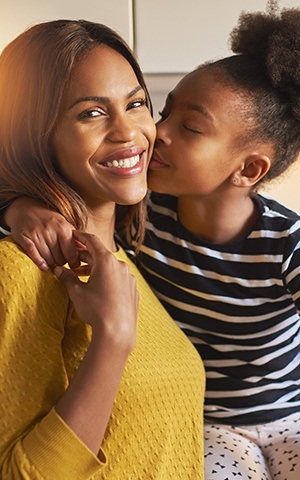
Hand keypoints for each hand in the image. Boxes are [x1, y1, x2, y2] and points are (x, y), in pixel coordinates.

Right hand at [5, 197, 78, 269]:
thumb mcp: (64, 224)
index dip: (74, 262)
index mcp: (63, 228)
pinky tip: (43, 266)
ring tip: (52, 260)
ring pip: (48, 259)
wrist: (25, 208)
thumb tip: (86, 250)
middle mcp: (50, 231)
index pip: (72, 253)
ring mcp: (36, 234)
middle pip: (60, 259)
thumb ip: (75, 238)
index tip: (73, 265)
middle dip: (61, 262)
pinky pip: (33, 254)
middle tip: (60, 260)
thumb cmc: (48, 219)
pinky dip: (39, 262)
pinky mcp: (23, 237)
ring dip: (51, 263)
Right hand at [54, 231, 137, 350]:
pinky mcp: (133, 290)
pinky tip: (99, 288)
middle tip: (72, 259)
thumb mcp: (77, 292)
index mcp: (106, 261)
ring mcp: (129, 278)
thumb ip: (67, 278)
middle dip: (86, 257)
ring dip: (96, 269)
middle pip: (101, 255)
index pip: (92, 241)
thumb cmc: (96, 309)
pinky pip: (118, 279)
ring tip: (82, 276)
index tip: (74, 234)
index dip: (81, 237)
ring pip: (110, 268)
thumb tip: (58, 270)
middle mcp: (120, 265)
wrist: (117, 332)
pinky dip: (108, 279)